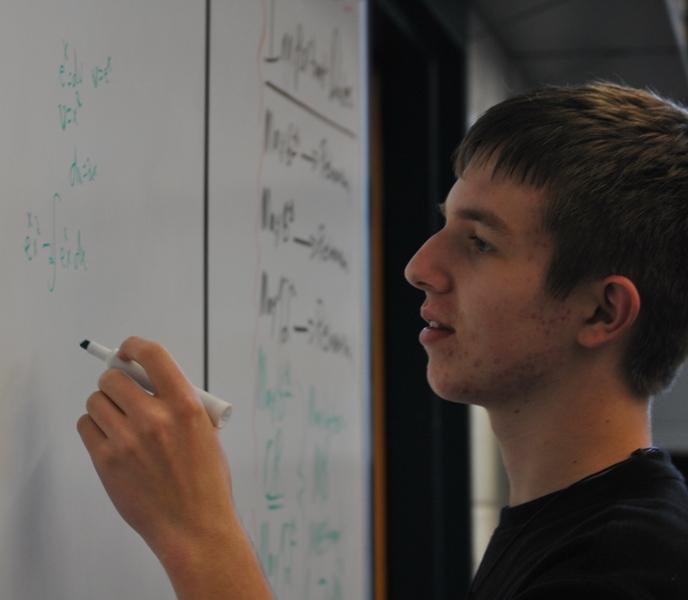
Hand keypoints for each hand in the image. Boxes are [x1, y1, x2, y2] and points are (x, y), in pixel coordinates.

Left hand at [77, 336, 235, 564]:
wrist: (194, 526)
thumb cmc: (205, 480)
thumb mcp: (206, 432)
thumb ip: (180, 404)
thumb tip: (149, 383)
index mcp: (186, 406)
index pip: (153, 355)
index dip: (135, 346)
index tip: (129, 350)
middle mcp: (154, 419)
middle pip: (114, 377)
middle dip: (116, 380)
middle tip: (123, 392)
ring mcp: (127, 441)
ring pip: (95, 401)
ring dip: (104, 404)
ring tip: (118, 419)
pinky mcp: (107, 462)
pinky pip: (86, 426)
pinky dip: (94, 427)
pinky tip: (110, 437)